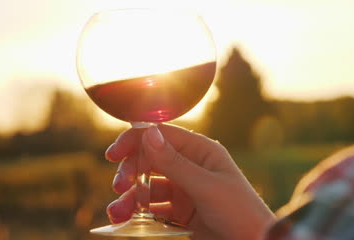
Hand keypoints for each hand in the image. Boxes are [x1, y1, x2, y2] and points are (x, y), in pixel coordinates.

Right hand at [105, 124, 275, 239]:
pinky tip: (125, 220)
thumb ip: (175, 162)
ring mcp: (184, 190)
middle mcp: (190, 167)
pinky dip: (137, 213)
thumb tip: (147, 132)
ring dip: (129, 196)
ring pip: (147, 187)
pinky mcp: (180, 213)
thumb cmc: (239, 212)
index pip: (162, 136)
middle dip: (131, 171)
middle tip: (119, 187)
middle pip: (150, 160)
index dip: (136, 141)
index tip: (114, 154)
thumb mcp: (206, 186)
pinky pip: (152, 208)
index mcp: (201, 151)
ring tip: (117, 213)